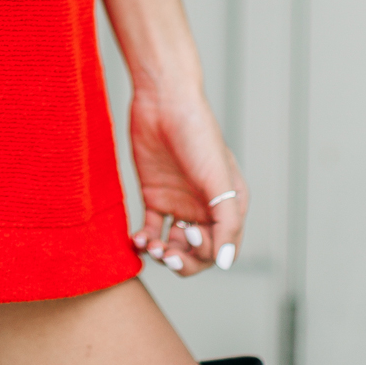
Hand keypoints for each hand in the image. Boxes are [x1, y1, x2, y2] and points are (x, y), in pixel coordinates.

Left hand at [128, 84, 246, 277]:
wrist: (163, 101)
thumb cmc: (198, 134)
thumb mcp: (219, 179)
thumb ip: (226, 222)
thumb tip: (225, 263)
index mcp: (228, 205)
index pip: (222, 248)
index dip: (206, 252)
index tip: (189, 233)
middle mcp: (205, 207)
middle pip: (196, 253)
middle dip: (182, 261)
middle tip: (166, 254)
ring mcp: (179, 202)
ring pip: (173, 245)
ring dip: (163, 254)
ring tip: (150, 247)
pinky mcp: (154, 195)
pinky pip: (150, 229)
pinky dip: (144, 241)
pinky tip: (137, 241)